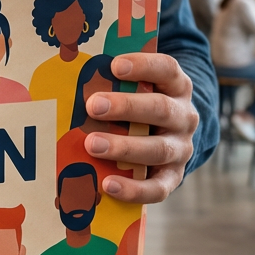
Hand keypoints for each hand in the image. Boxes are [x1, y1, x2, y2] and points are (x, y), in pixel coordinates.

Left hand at [81, 53, 199, 203]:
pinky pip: (157, 188)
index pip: (166, 69)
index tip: (115, 66)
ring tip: (92, 144)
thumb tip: (70, 80)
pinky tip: (108, 184)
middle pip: (160, 109)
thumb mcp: (138, 90)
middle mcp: (184, 116)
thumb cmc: (142, 106)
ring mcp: (181, 148)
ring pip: (157, 149)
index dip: (144, 66)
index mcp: (177, 86)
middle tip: (93, 106)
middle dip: (126, 107)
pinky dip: (133, 188)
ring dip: (124, 147)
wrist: (171, 136)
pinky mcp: (173, 176)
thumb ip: (115, 84)